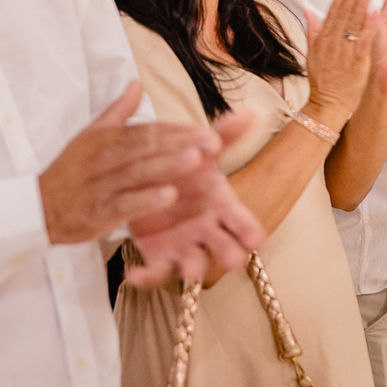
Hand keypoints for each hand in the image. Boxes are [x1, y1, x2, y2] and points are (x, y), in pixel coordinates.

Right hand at [39, 82, 223, 243]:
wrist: (38, 207)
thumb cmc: (71, 170)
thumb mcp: (91, 135)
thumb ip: (118, 111)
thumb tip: (136, 84)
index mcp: (107, 137)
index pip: (147, 130)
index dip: (177, 130)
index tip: (206, 129)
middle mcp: (106, 157)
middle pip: (148, 147)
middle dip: (181, 143)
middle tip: (213, 141)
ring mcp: (102, 184)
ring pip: (139, 172)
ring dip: (168, 165)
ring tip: (196, 159)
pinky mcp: (99, 210)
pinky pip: (125, 204)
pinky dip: (146, 200)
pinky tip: (169, 196)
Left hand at [127, 110, 265, 286]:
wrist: (151, 177)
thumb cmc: (186, 168)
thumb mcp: (202, 148)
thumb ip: (225, 134)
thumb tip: (252, 111)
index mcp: (222, 205)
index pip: (243, 222)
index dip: (249, 231)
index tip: (255, 238)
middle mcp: (207, 229)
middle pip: (224, 246)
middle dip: (229, 253)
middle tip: (234, 259)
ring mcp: (184, 245)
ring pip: (193, 264)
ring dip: (193, 268)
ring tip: (190, 270)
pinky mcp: (159, 255)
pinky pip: (155, 272)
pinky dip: (145, 276)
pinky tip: (131, 272)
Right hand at [304, 0, 377, 117]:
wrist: (327, 103)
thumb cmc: (321, 80)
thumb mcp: (311, 54)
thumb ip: (312, 31)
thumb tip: (309, 11)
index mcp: (323, 40)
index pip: (332, 13)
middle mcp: (334, 43)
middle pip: (344, 15)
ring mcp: (346, 52)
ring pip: (354, 24)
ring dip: (361, 5)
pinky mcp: (358, 61)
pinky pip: (365, 40)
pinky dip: (370, 26)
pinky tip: (375, 12)